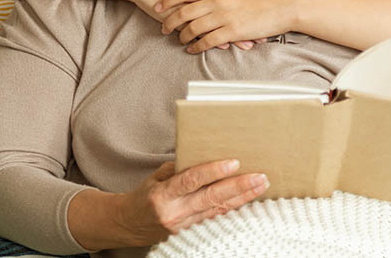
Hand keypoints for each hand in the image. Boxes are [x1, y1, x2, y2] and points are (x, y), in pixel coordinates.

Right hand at [116, 160, 268, 245]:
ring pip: (218, 210)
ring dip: (242, 197)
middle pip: (211, 198)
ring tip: (261, 185)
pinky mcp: (191, 233)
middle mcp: (174, 212)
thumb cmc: (144, 196)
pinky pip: (216, 218)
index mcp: (163, 195)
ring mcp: (183, 226)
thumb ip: (178, 169)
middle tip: (259, 176)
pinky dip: (233, 208)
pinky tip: (248, 199)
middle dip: (238, 187)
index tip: (234, 162)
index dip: (213, 171)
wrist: (129, 224)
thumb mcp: (155, 178)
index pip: (191, 181)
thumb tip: (204, 156)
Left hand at [157, 0, 285, 53]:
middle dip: (169, 21)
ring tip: (179, 40)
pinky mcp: (232, 31)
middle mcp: (217, 0)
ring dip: (182, 36)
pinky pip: (208, 41)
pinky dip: (197, 46)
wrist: (283, 6)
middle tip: (163, 28)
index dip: (168, 0)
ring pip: (193, 28)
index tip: (157, 6)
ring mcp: (224, 16)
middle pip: (184, 12)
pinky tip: (192, 49)